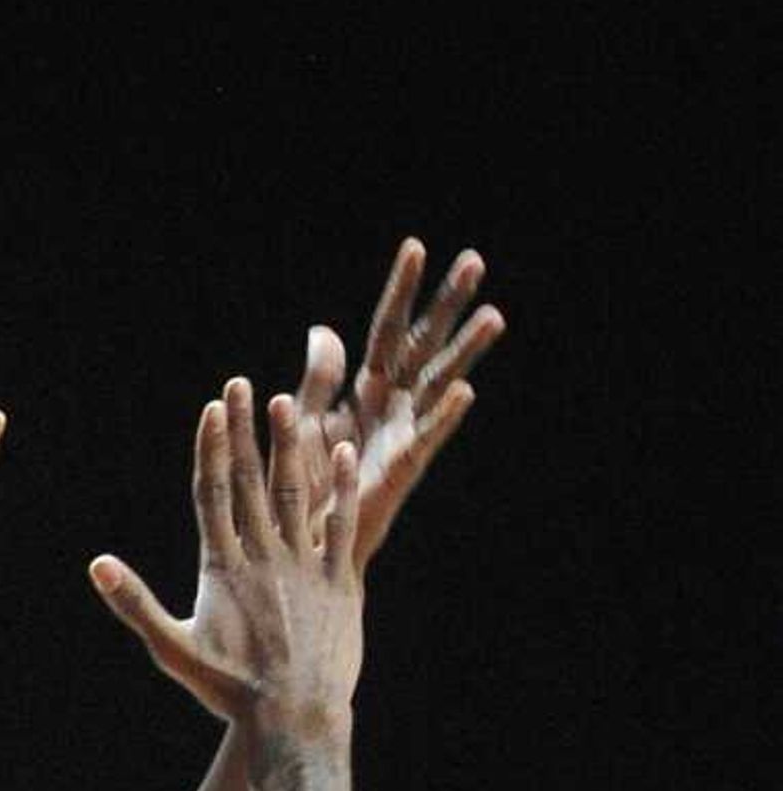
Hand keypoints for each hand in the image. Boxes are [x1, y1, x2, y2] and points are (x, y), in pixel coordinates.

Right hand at [91, 380, 362, 727]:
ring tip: (287, 405)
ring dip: (290, 447)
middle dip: (245, 430)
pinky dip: (343, 488)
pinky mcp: (340, 581)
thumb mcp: (172, 650)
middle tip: (243, 385)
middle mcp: (264, 556)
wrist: (294, 717)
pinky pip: (343, 524)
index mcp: (222, 567)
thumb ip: (134, 603)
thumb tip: (97, 564)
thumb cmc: (229, 689)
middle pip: (250, 481)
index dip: (211, 448)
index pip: (212, 493)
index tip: (213, 409)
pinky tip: (344, 453)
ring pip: (297, 492)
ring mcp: (305, 565)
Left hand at [293, 237, 504, 570]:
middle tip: (475, 260)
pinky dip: (444, 414)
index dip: (401, 291)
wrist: (298, 544)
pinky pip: (425, 438)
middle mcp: (391, 407)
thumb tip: (326, 329)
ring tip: (492, 315)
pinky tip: (465, 389)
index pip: (387, 330)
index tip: (417, 246)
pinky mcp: (399, 470)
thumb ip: (319, 377)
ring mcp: (400, 435)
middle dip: (447, 305)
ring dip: (463, 350)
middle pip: (423, 345)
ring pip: (437, 383)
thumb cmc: (299, 486)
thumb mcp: (303, 418)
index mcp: (366, 391)